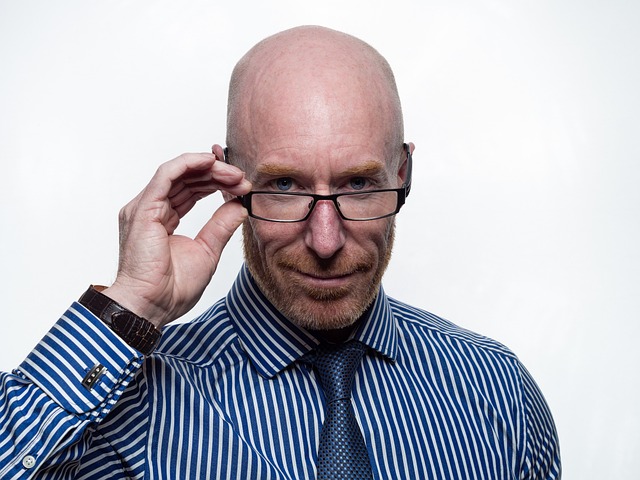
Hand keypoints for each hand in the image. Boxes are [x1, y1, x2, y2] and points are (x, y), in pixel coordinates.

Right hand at [103, 145, 250, 328]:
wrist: (152, 306)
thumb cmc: (172, 289)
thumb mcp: (208, 250)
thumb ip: (221, 225)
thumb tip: (240, 205)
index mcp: (163, 219)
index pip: (191, 190)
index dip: (216, 183)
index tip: (241, 186)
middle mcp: (151, 209)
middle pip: (186, 179)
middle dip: (217, 174)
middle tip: (242, 178)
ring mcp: (145, 207)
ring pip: (178, 173)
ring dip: (209, 169)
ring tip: (234, 174)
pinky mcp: (143, 208)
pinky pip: (166, 175)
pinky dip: (189, 163)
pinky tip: (210, 162)